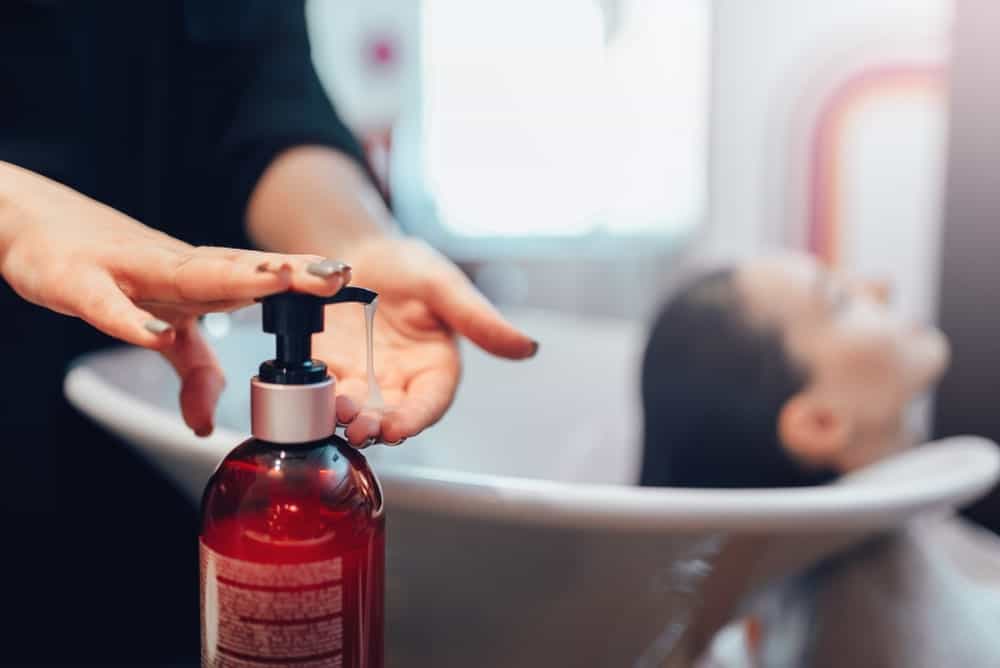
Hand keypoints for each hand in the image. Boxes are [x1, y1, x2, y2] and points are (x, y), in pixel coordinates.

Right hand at [0, 162, 349, 435]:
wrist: (32, 226)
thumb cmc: (106, 269)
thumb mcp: (154, 324)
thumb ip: (186, 366)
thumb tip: (205, 421)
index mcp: (195, 276)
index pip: (255, 275)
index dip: (301, 277)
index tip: (348, 278)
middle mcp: (171, 267)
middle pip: (235, 269)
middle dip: (286, 272)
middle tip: (335, 273)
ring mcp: (126, 271)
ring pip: (184, 274)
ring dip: (231, 278)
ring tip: (277, 281)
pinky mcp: (77, 281)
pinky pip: (106, 305)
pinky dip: (129, 319)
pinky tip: (155, 333)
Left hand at [313, 235, 538, 445]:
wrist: (356, 251)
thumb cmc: (408, 266)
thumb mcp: (445, 286)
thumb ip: (479, 320)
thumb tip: (527, 346)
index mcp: (434, 368)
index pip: (430, 403)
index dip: (416, 418)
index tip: (398, 427)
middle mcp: (399, 382)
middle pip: (391, 416)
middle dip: (375, 426)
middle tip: (358, 426)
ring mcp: (362, 379)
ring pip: (356, 410)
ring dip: (344, 416)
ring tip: (333, 411)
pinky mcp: (329, 371)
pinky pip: (322, 391)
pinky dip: (315, 396)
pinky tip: (307, 392)